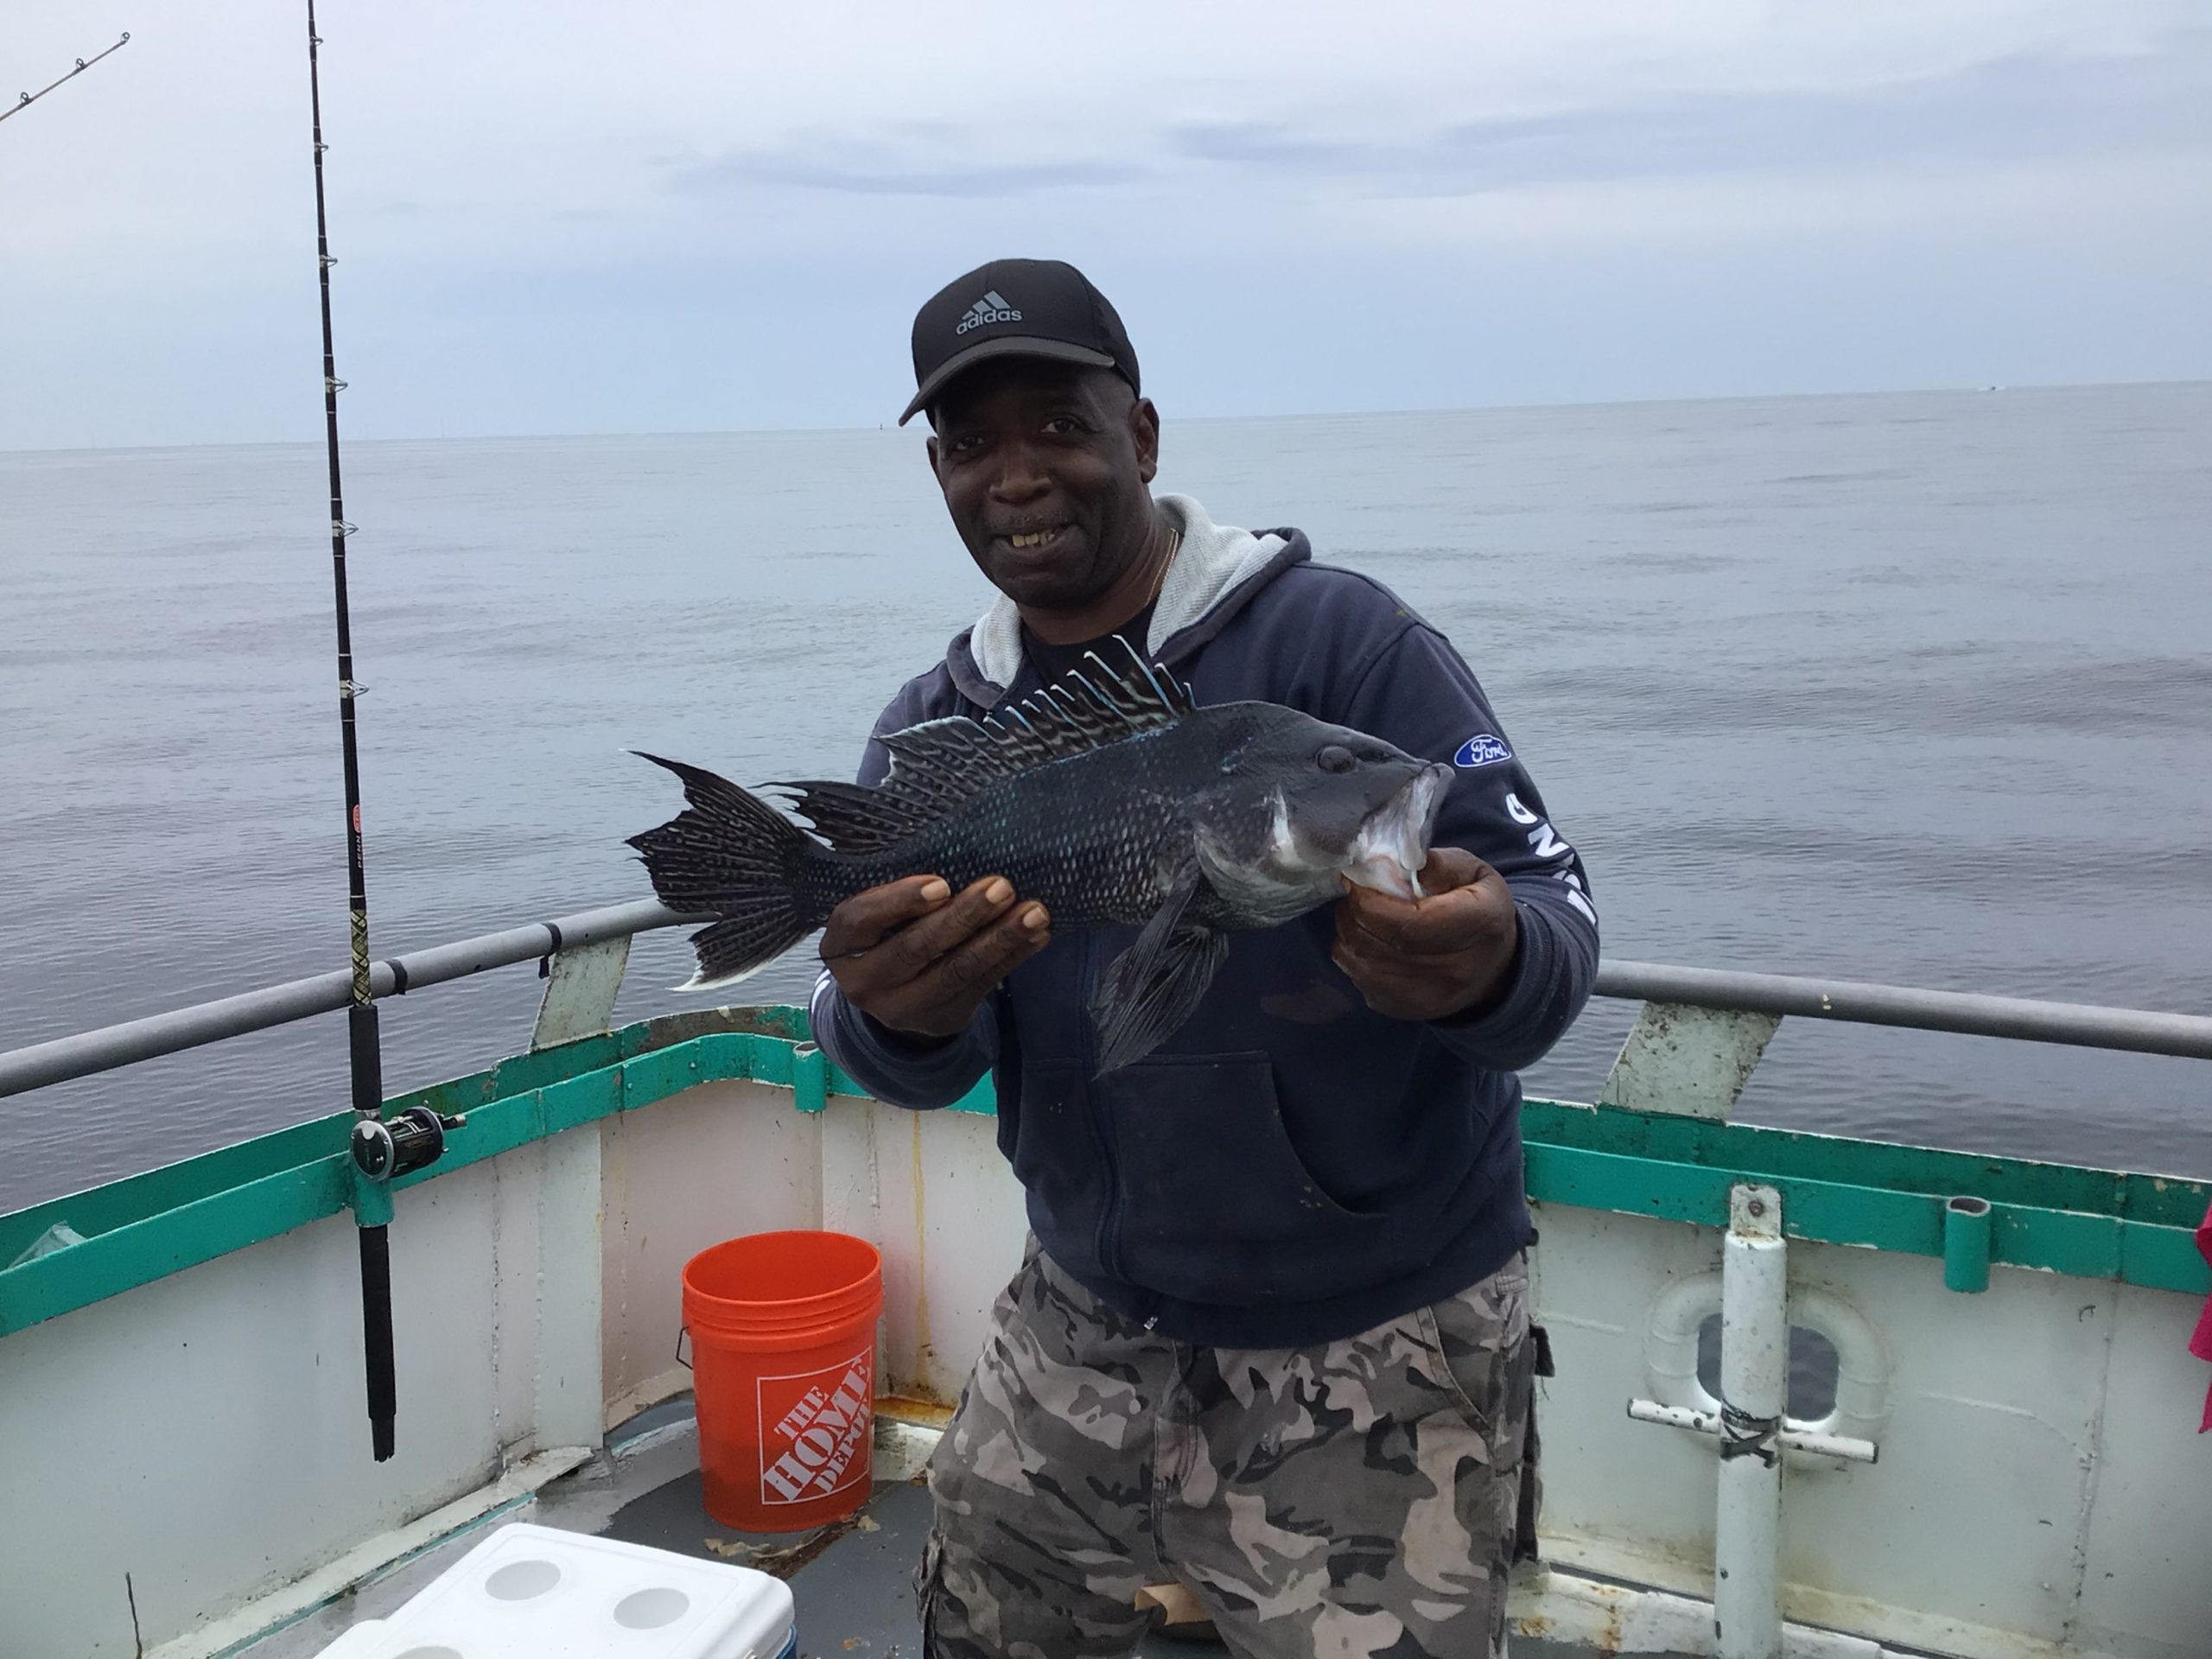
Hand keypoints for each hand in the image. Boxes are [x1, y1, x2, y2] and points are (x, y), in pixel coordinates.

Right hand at [821, 874, 1051, 1039]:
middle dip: (963, 917)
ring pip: (956, 971)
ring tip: (1034, 912)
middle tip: (1002, 887)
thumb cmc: (886, 931)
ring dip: (1000, 939)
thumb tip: (958, 852)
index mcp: (840, 944)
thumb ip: (898, 893)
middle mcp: (866, 982)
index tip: (942, 884)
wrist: (893, 995)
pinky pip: (982, 986)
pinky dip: (1013, 957)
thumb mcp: (874, 914)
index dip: (900, 901)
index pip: (862, 920)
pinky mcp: (942, 1018)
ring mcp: (904, 1008)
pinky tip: (1037, 935)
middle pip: (916, 948)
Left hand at [1332, 847, 1518, 1022]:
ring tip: (1364, 916)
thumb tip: (1386, 863)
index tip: (1357, 881)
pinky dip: (1355, 955)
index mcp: (1477, 926)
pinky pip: (1358, 979)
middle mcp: (1453, 970)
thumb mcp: (1472, 872)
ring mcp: (1427, 998)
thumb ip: (1435, 863)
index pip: (1408, 924)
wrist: (1494, 968)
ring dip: (1349, 933)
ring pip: (1360, 963)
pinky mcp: (1403, 1011)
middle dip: (1353, 913)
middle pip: (1377, 943)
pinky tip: (1372, 941)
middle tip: (1356, 894)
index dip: (1370, 901)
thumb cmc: (1479, 909)